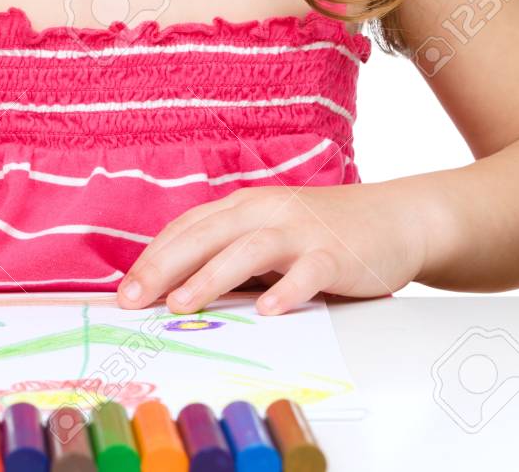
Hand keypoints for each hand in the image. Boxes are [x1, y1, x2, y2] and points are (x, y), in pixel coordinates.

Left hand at [115, 181, 430, 314]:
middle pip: (206, 234)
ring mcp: (300, 231)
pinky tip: (269, 311)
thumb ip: (233, 254)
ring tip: (181, 304)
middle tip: (133, 299)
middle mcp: (267, 211)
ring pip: (247, 250)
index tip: (124, 290)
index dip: (153, 257)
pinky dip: (286, 290)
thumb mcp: (271, 235)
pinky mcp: (333, 253)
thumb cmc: (324, 233)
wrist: (394, 216)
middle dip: (164, 267)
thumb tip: (181, 291)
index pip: (188, 227)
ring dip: (211, 277)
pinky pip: (307, 272)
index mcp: (246, 206)